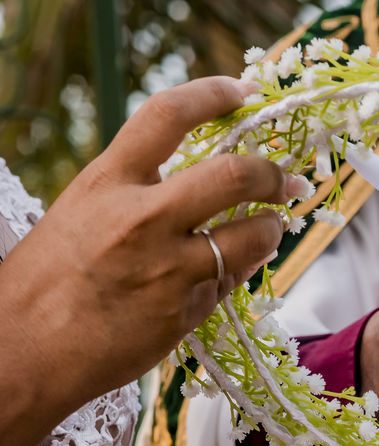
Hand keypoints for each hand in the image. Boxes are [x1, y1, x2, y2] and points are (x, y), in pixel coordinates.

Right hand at [0, 77, 301, 445]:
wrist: (22, 354)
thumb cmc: (43, 284)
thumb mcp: (79, 214)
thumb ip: (133, 194)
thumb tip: (192, 182)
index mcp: (106, 183)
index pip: (167, 115)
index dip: (212, 93)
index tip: (242, 90)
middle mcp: (142, 219)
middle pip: (235, 174)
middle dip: (272, 173)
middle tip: (285, 178)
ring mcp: (169, 268)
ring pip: (254, 234)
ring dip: (273, 227)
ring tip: (272, 226)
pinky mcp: (187, 311)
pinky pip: (232, 280)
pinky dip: (239, 270)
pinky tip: (229, 269)